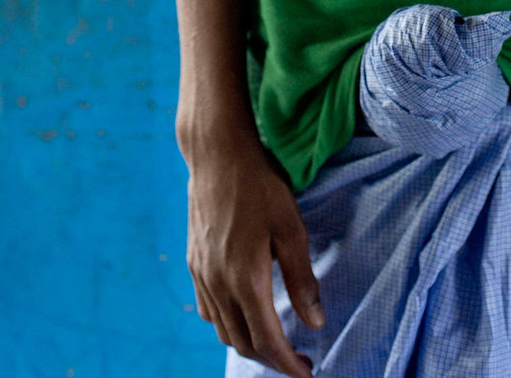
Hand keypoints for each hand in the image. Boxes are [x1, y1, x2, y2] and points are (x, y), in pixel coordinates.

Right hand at [184, 136, 325, 377]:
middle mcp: (218, 285)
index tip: (308, 374)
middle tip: (299, 361)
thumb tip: (316, 322)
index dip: (288, 365)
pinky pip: (209, 312)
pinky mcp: (194, 264)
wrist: (217, 155)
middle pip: (244, 344)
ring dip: (250, 345)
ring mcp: (202, 276)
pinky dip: (229, 325)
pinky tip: (245, 315)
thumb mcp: (292, 229)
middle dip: (272, 360)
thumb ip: (302, 279)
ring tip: (276, 343)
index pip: (268, 341)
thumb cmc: (260, 186)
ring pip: (224, 331)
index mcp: (246, 280)